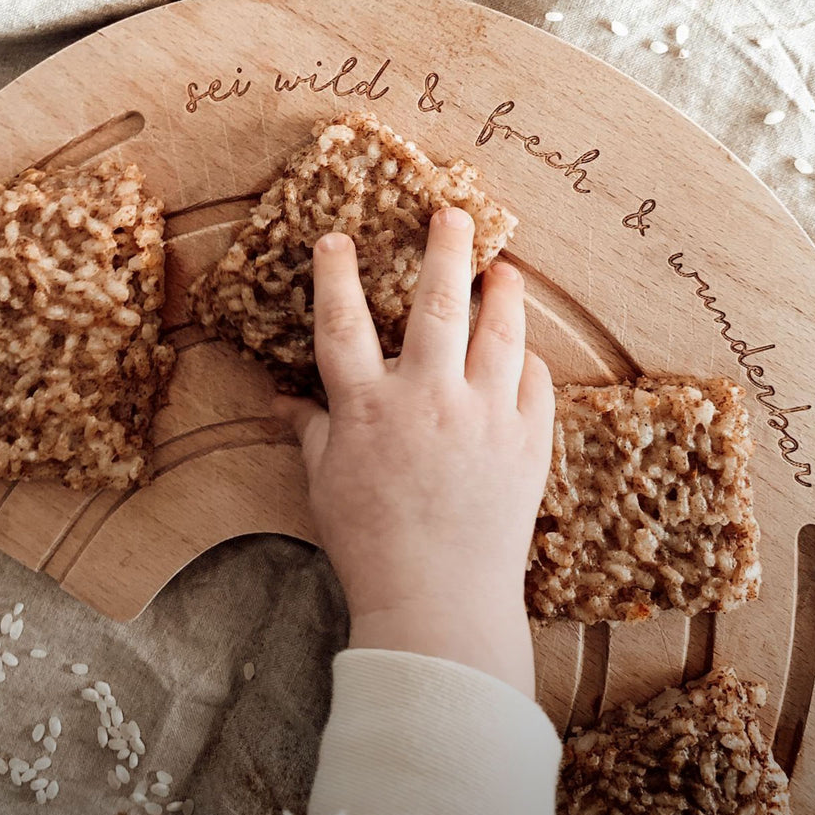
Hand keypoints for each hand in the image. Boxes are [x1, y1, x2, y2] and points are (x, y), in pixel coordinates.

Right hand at [273, 208, 554, 697]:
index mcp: (369, 409)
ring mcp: (485, 418)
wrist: (439, 601)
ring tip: (507, 271)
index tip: (339, 238)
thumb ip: (310, 431)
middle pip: (438, 305)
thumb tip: (280, 400)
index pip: (344, 324)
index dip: (336, 275)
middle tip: (455, 213)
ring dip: (504, 295)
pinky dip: (529, 363)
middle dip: (446, 250)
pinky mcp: (527, 444)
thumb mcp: (326, 484)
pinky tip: (525, 352)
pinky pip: (535, 386)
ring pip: (500, 335)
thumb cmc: (370, 544)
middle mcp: (429, 400)